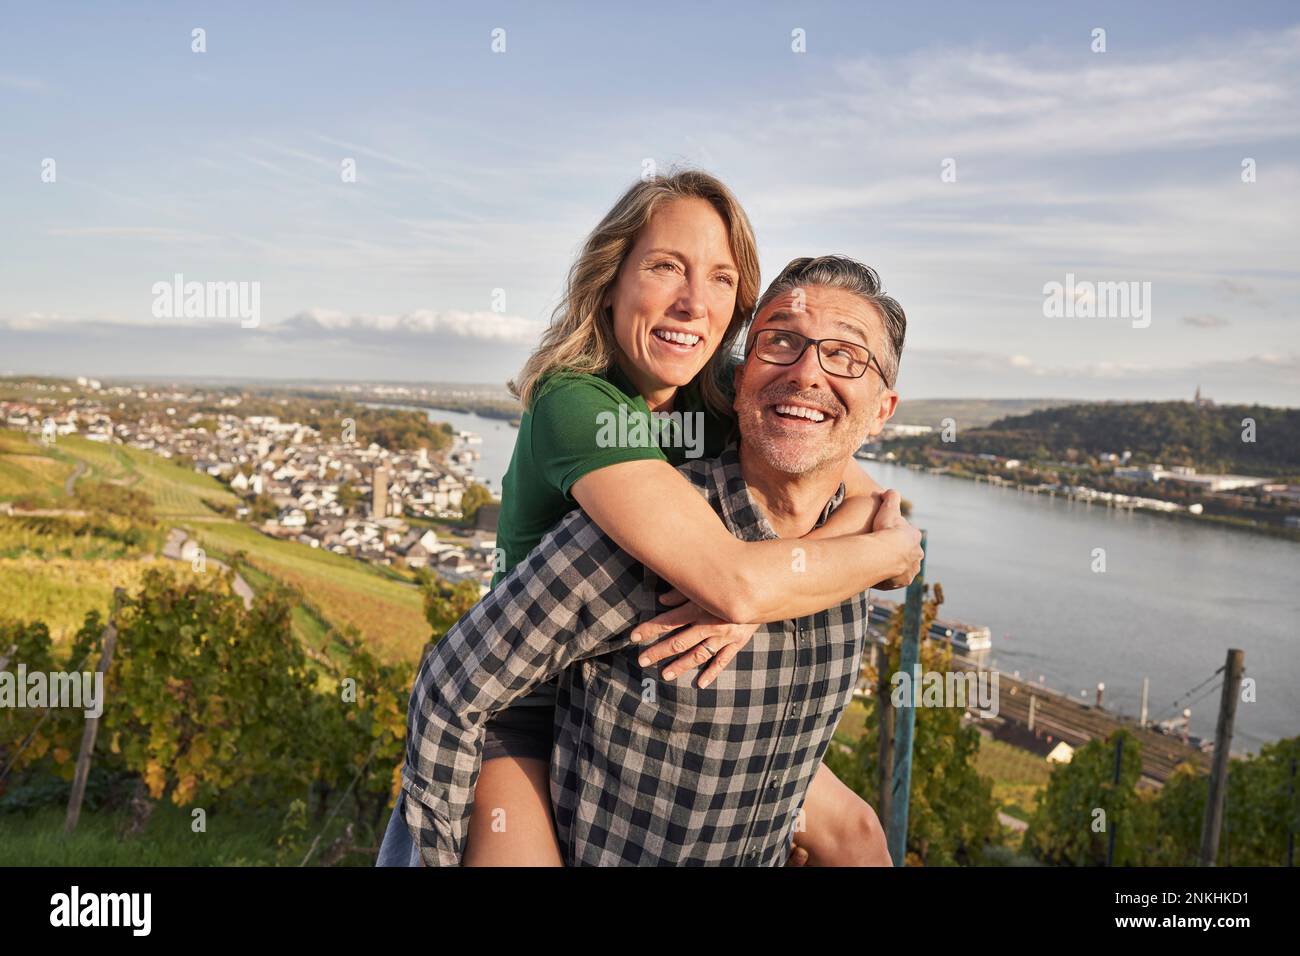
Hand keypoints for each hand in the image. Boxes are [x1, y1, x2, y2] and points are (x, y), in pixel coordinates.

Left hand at [629, 589, 759, 687]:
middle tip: (642, 660)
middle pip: (679, 641)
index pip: (668, 621)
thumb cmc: (730, 580)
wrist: (765, 586)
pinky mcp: (737, 642)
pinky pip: (723, 660)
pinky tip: (700, 683)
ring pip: (698, 655)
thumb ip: (682, 591)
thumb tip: (660, 600)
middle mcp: (709, 624)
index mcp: (699, 607)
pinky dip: (712, 672)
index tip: (634, 637)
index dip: (649, 629)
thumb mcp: (705, 581)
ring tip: (665, 674)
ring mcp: (724, 636)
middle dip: (658, 651)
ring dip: (680, 666)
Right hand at [870, 490, 922, 589]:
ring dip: (894, 567)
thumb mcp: (888, 508)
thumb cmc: (885, 530)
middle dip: (898, 554)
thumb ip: (891, 498)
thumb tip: (889, 491)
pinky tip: (878, 576)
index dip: (896, 536)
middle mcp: (917, 555)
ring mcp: (911, 570)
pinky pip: (894, 580)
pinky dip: (887, 578)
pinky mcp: (902, 582)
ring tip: (880, 566)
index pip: (908, 536)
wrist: (883, 553)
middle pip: (908, 554)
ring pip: (902, 568)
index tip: (885, 536)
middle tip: (882, 552)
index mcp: (915, 538)